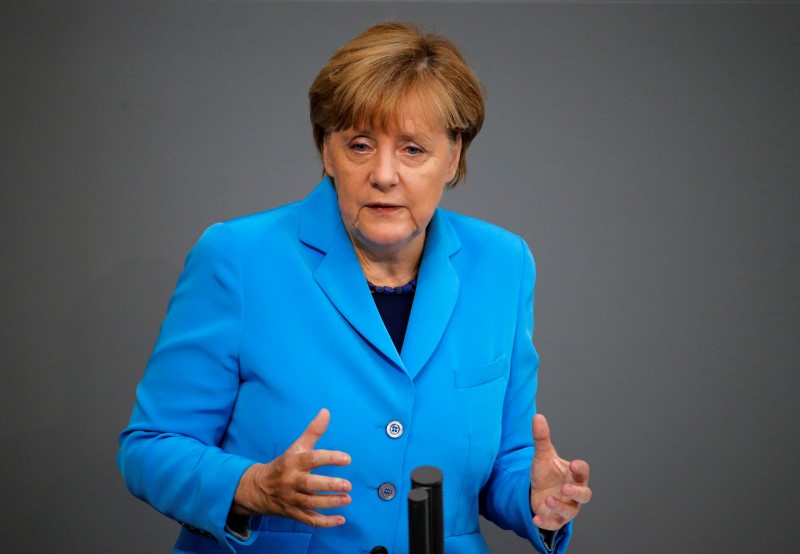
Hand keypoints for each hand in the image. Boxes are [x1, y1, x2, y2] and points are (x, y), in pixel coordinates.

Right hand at [232, 408, 351, 526]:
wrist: (258, 488)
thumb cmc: (284, 464)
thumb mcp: (296, 446)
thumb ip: (313, 431)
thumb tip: (326, 411)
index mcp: (292, 463)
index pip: (311, 459)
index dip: (329, 458)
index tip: (347, 459)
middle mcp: (291, 481)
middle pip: (310, 485)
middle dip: (329, 486)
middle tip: (348, 485)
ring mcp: (291, 499)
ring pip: (311, 504)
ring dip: (330, 503)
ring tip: (347, 499)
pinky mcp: (293, 513)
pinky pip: (309, 521)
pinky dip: (325, 522)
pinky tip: (341, 520)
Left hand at [529, 414, 590, 530]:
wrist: (536, 491)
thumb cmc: (546, 473)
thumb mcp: (542, 455)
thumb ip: (541, 438)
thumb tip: (537, 417)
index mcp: (574, 475)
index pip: (583, 472)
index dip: (580, 469)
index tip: (574, 464)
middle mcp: (574, 492)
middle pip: (584, 495)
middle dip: (576, 492)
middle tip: (565, 488)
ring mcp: (566, 507)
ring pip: (571, 511)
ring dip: (560, 507)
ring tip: (548, 500)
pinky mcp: (555, 519)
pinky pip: (554, 524)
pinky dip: (546, 522)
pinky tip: (536, 519)